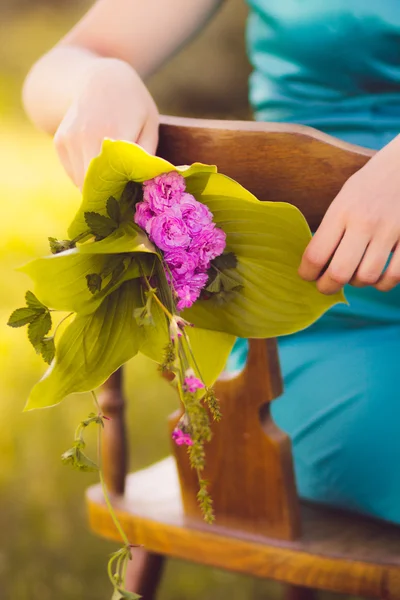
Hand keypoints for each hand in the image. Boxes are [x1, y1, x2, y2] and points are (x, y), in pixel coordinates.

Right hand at [53, 58, 158, 187]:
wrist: (100, 78)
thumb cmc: (133, 103)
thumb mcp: (150, 125)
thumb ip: (147, 157)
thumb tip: (145, 187)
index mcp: (114, 134)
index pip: (115, 179)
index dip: (122, 194)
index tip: (131, 200)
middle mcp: (87, 138)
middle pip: (95, 185)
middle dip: (108, 195)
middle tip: (122, 196)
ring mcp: (70, 140)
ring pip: (81, 183)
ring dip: (96, 187)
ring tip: (112, 179)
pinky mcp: (60, 142)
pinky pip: (73, 174)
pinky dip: (85, 176)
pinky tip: (97, 163)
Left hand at [299, 135, 399, 293]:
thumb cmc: (370, 185)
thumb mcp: (343, 198)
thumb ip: (330, 228)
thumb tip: (316, 264)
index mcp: (341, 211)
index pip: (315, 255)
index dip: (306, 273)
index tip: (307, 275)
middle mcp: (364, 222)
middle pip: (339, 273)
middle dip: (327, 287)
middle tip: (325, 285)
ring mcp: (390, 231)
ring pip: (367, 278)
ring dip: (356, 283)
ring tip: (353, 276)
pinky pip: (394, 276)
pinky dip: (382, 283)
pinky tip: (377, 277)